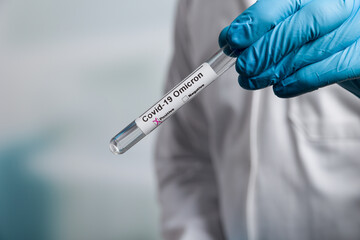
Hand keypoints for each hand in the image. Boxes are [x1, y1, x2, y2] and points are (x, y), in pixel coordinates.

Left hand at [219, 0, 359, 97]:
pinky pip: (331, 69)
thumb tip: (231, 38)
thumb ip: (270, 30)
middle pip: (304, 22)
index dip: (259, 19)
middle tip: (243, 66)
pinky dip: (300, 81)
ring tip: (253, 81)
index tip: (234, 39)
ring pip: (315, 47)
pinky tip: (281, 88)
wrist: (356, 57)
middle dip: (266, 48)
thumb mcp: (295, 29)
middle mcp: (346, 3)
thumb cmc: (324, 41)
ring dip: (277, 69)